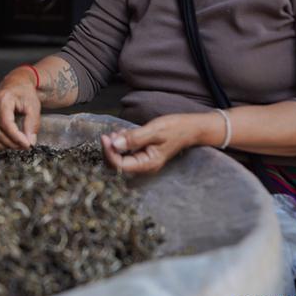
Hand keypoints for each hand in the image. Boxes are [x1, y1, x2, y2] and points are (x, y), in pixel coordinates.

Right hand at [0, 68, 40, 149]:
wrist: (17, 84)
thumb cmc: (25, 93)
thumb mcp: (33, 106)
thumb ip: (32, 124)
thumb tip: (29, 142)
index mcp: (2, 100)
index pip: (6, 124)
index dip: (16, 138)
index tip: (27, 145)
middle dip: (12, 143)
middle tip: (25, 146)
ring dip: (4, 145)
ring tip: (17, 145)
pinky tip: (7, 143)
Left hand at [100, 113, 216, 174]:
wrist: (190, 128)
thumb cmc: (175, 128)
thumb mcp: (154, 131)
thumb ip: (134, 138)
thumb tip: (115, 144)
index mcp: (148, 164)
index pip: (120, 165)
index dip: (109, 152)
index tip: (105, 137)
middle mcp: (144, 166)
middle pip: (117, 165)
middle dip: (110, 150)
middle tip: (110, 134)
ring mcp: (143, 161)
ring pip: (120, 159)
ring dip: (114, 146)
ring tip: (118, 132)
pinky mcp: (142, 155)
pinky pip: (126, 153)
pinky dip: (121, 144)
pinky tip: (123, 134)